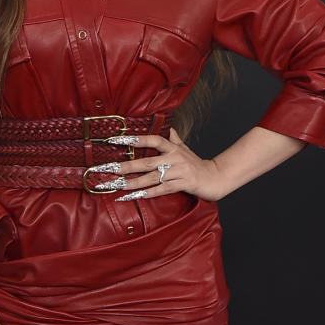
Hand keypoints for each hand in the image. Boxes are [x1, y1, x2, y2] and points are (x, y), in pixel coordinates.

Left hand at [98, 129, 226, 202]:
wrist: (216, 177)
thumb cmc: (198, 164)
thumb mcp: (185, 149)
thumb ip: (175, 139)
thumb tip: (169, 127)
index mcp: (173, 148)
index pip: (153, 139)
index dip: (135, 139)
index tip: (116, 139)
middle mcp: (174, 158)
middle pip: (146, 162)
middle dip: (126, 166)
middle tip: (108, 169)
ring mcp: (179, 171)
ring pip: (152, 177)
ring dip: (133, 183)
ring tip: (117, 186)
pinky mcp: (183, 184)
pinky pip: (163, 189)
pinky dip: (149, 193)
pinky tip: (135, 196)